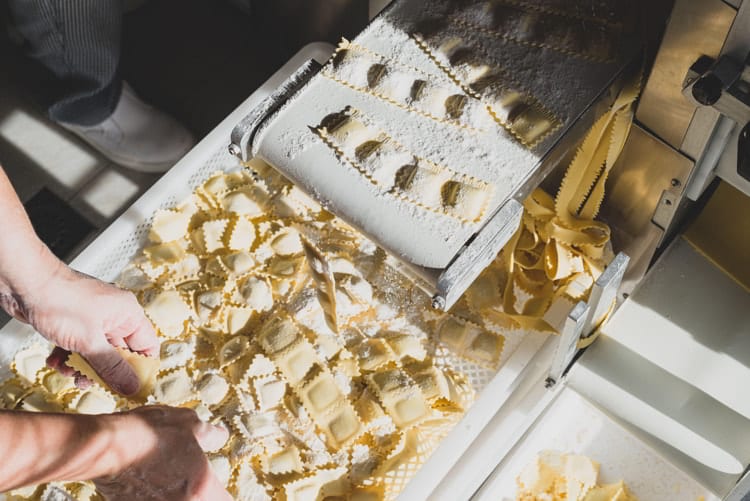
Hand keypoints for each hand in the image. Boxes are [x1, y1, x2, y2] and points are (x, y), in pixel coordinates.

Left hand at [12, 262, 157, 395]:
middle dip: (105, 371)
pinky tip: (55, 361)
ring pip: (97, 352)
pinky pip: (79, 346)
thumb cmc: (60, 300)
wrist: (24, 283)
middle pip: (120, 353)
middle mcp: (114, 315)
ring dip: (82, 366)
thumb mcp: (89, 342)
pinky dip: (68, 356)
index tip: (130, 388)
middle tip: (90, 382)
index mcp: (128, 314)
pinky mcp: (74, 322)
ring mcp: (93, 318)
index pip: (147, 346)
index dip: (140, 369)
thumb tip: (132, 386)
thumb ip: (112, 367)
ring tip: (68, 371)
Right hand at [97, 406, 230, 500]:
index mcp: (202, 487)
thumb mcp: (187, 423)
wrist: (106, 446)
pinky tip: (148, 485)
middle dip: (198, 494)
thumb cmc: (150, 432)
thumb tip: (221, 435)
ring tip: (165, 481)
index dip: (221, 494)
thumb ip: (210, 434)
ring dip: (175, 496)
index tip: (216, 487)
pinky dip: (153, 497)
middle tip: (189, 481)